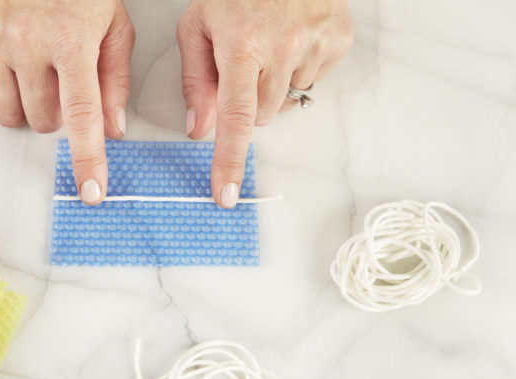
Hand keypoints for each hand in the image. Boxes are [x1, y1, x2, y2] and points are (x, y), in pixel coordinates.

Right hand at [0, 0, 134, 204]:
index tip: (91, 191)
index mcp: (72, 41)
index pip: (82, 116)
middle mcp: (27, 43)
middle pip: (42, 121)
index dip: (87, 159)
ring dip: (26, 106)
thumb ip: (115, 81)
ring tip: (36, 74)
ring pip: (8, 114)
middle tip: (61, 84)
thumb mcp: (113, 27)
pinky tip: (10, 63)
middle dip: (56, 114)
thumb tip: (113, 130)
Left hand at [177, 0, 352, 206]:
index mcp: (242, 43)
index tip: (226, 195)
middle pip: (262, 117)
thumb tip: (199, 131)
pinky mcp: (339, 40)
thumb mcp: (198, 26)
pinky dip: (298, 71)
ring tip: (270, 46)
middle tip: (243, 68)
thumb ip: (196, 81)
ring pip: (288, 103)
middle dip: (247, 104)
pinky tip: (292, 42)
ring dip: (274, 87)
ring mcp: (317, 43)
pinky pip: (313, 82)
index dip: (229, 160)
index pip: (235, 117)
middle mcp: (284, 46)